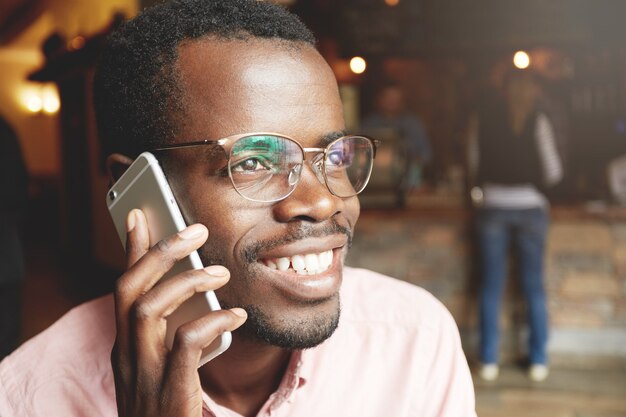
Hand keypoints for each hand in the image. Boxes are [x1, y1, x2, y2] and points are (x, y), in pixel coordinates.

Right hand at [111, 209, 246, 416]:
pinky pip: (185, 344)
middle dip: (159, 252)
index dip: (130, 250)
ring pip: (148, 309)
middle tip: (194, 230)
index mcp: (126, 348)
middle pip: (129, 289)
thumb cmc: (169, 411)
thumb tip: (199, 299)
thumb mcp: (162, 369)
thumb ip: (172, 336)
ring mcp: (144, 375)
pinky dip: (211, 322)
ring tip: (221, 272)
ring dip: (186, 282)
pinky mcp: (169, 393)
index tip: (139, 216)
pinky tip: (236, 316)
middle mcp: (127, 356)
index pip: (122, 289)